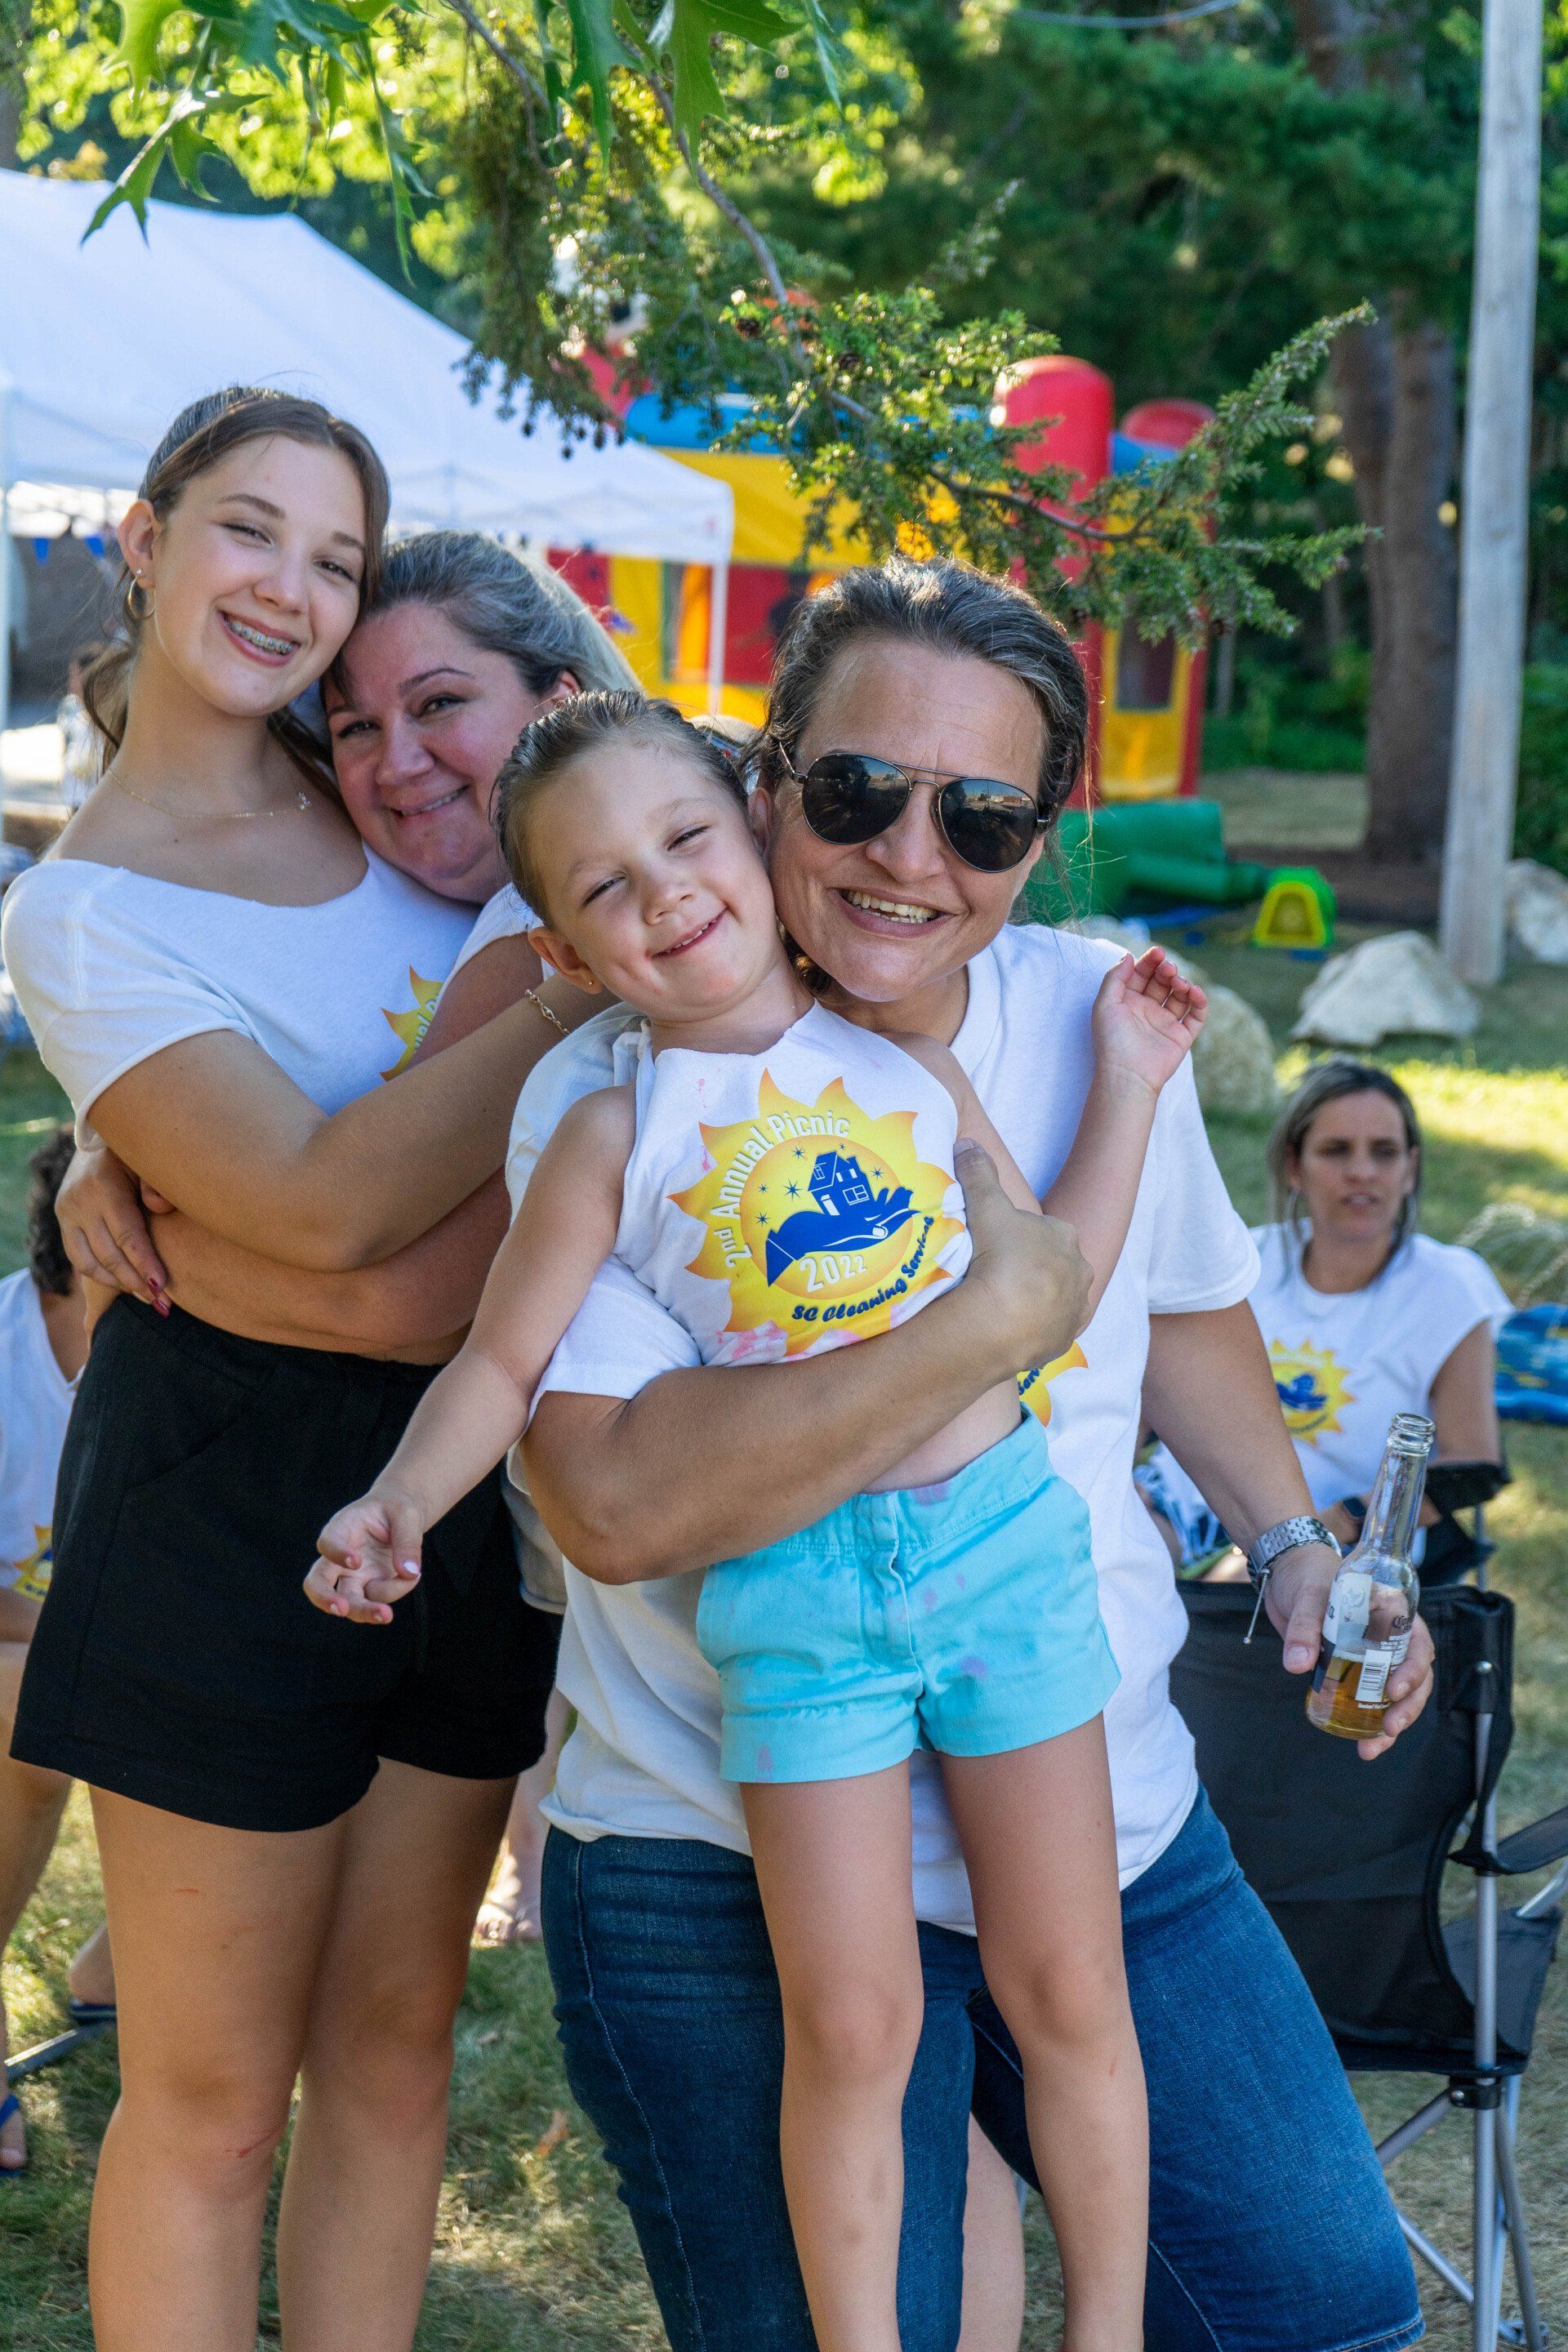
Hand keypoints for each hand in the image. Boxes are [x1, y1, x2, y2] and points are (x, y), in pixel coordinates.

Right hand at [57, 1144, 168, 1310]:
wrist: (98, 1136)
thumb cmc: (134, 1152)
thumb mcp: (148, 1160)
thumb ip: (156, 1183)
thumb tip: (160, 1208)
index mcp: (105, 1187)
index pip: (127, 1236)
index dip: (144, 1264)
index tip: (162, 1286)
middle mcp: (81, 1202)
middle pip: (109, 1255)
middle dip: (136, 1282)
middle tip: (162, 1303)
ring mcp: (67, 1212)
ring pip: (89, 1262)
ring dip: (118, 1284)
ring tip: (146, 1297)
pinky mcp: (62, 1219)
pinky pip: (78, 1257)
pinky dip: (100, 1274)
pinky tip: (123, 1283)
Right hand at [305, 1487, 424, 1625]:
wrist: (401, 1517)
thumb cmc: (397, 1509)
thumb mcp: (407, 1515)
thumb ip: (408, 1540)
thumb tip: (409, 1572)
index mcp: (342, 1528)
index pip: (328, 1542)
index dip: (336, 1553)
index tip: (355, 1560)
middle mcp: (339, 1557)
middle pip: (317, 1582)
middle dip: (325, 1598)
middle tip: (342, 1609)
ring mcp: (352, 1576)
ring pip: (346, 1601)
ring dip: (365, 1611)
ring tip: (387, 1614)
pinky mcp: (368, 1588)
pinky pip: (377, 1599)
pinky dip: (395, 1592)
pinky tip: (411, 1576)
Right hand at [954, 1141, 1092, 1376]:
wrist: (1004, 1321)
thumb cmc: (1000, 1256)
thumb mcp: (986, 1206)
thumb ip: (979, 1173)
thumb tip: (967, 1143)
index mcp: (1065, 1235)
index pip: (1043, 1229)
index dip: (1018, 1235)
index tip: (995, 1244)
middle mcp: (1080, 1269)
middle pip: (1054, 1262)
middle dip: (1033, 1266)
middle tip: (997, 1274)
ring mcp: (1075, 1306)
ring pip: (1057, 1296)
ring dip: (1037, 1298)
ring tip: (1003, 1304)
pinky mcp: (1065, 1338)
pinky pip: (1052, 1328)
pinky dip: (1037, 1327)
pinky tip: (1014, 1327)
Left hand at [1091, 950, 1206, 1097]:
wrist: (1127, 1075)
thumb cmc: (1111, 1041)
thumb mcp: (1104, 1004)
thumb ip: (1114, 978)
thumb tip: (1127, 955)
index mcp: (1128, 1002)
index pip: (1142, 974)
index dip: (1150, 961)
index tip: (1158, 952)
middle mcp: (1147, 1010)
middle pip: (1162, 981)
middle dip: (1167, 970)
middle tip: (1168, 969)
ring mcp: (1165, 1023)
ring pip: (1180, 995)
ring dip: (1183, 984)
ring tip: (1180, 984)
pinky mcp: (1181, 1036)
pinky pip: (1196, 1015)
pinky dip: (1199, 1002)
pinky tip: (1195, 993)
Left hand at [1267, 1541, 1435, 1759]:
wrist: (1287, 1576)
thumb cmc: (1307, 1576)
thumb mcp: (1306, 1596)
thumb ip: (1303, 1627)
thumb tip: (1299, 1664)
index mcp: (1393, 1612)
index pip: (1418, 1643)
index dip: (1414, 1669)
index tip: (1394, 1689)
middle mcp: (1392, 1638)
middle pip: (1415, 1676)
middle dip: (1408, 1707)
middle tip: (1389, 1728)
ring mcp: (1375, 1657)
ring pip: (1398, 1694)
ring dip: (1392, 1723)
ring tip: (1372, 1748)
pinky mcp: (1355, 1671)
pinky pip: (1371, 1699)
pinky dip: (1369, 1723)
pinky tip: (1363, 1744)